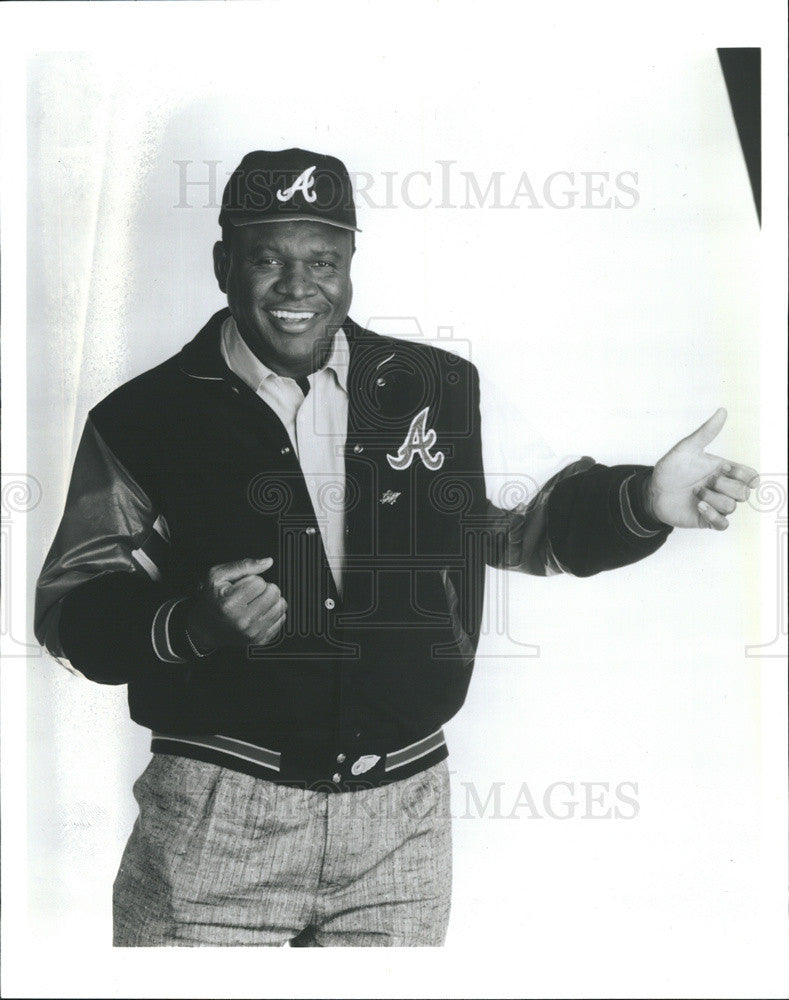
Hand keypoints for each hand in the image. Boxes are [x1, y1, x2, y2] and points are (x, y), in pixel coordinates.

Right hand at [184, 557, 287, 649]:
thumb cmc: (212, 600)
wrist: (206, 627)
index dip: (252, 580)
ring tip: (256, 602)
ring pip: (280, 605)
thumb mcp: (217, 576)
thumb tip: (267, 562)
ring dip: (271, 600)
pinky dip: (273, 613)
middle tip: (251, 593)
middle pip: (273, 592)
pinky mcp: (260, 639)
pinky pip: (281, 618)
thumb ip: (243, 566)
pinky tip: (260, 612)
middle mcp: (242, 620)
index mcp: (230, 604)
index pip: (259, 582)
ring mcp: (252, 632)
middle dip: (264, 588)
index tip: (242, 586)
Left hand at [646, 408, 757, 529]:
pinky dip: (713, 515)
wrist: (652, 491)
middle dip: (724, 487)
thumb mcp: (687, 448)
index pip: (749, 476)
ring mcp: (716, 505)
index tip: (727, 470)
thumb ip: (706, 432)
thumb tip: (723, 411)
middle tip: (705, 482)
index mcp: (723, 471)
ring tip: (695, 493)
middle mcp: (722, 488)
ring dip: (712, 499)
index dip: (746, 476)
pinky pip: (723, 524)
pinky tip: (699, 505)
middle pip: (743, 493)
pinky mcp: (706, 520)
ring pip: (732, 507)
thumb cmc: (670, 469)